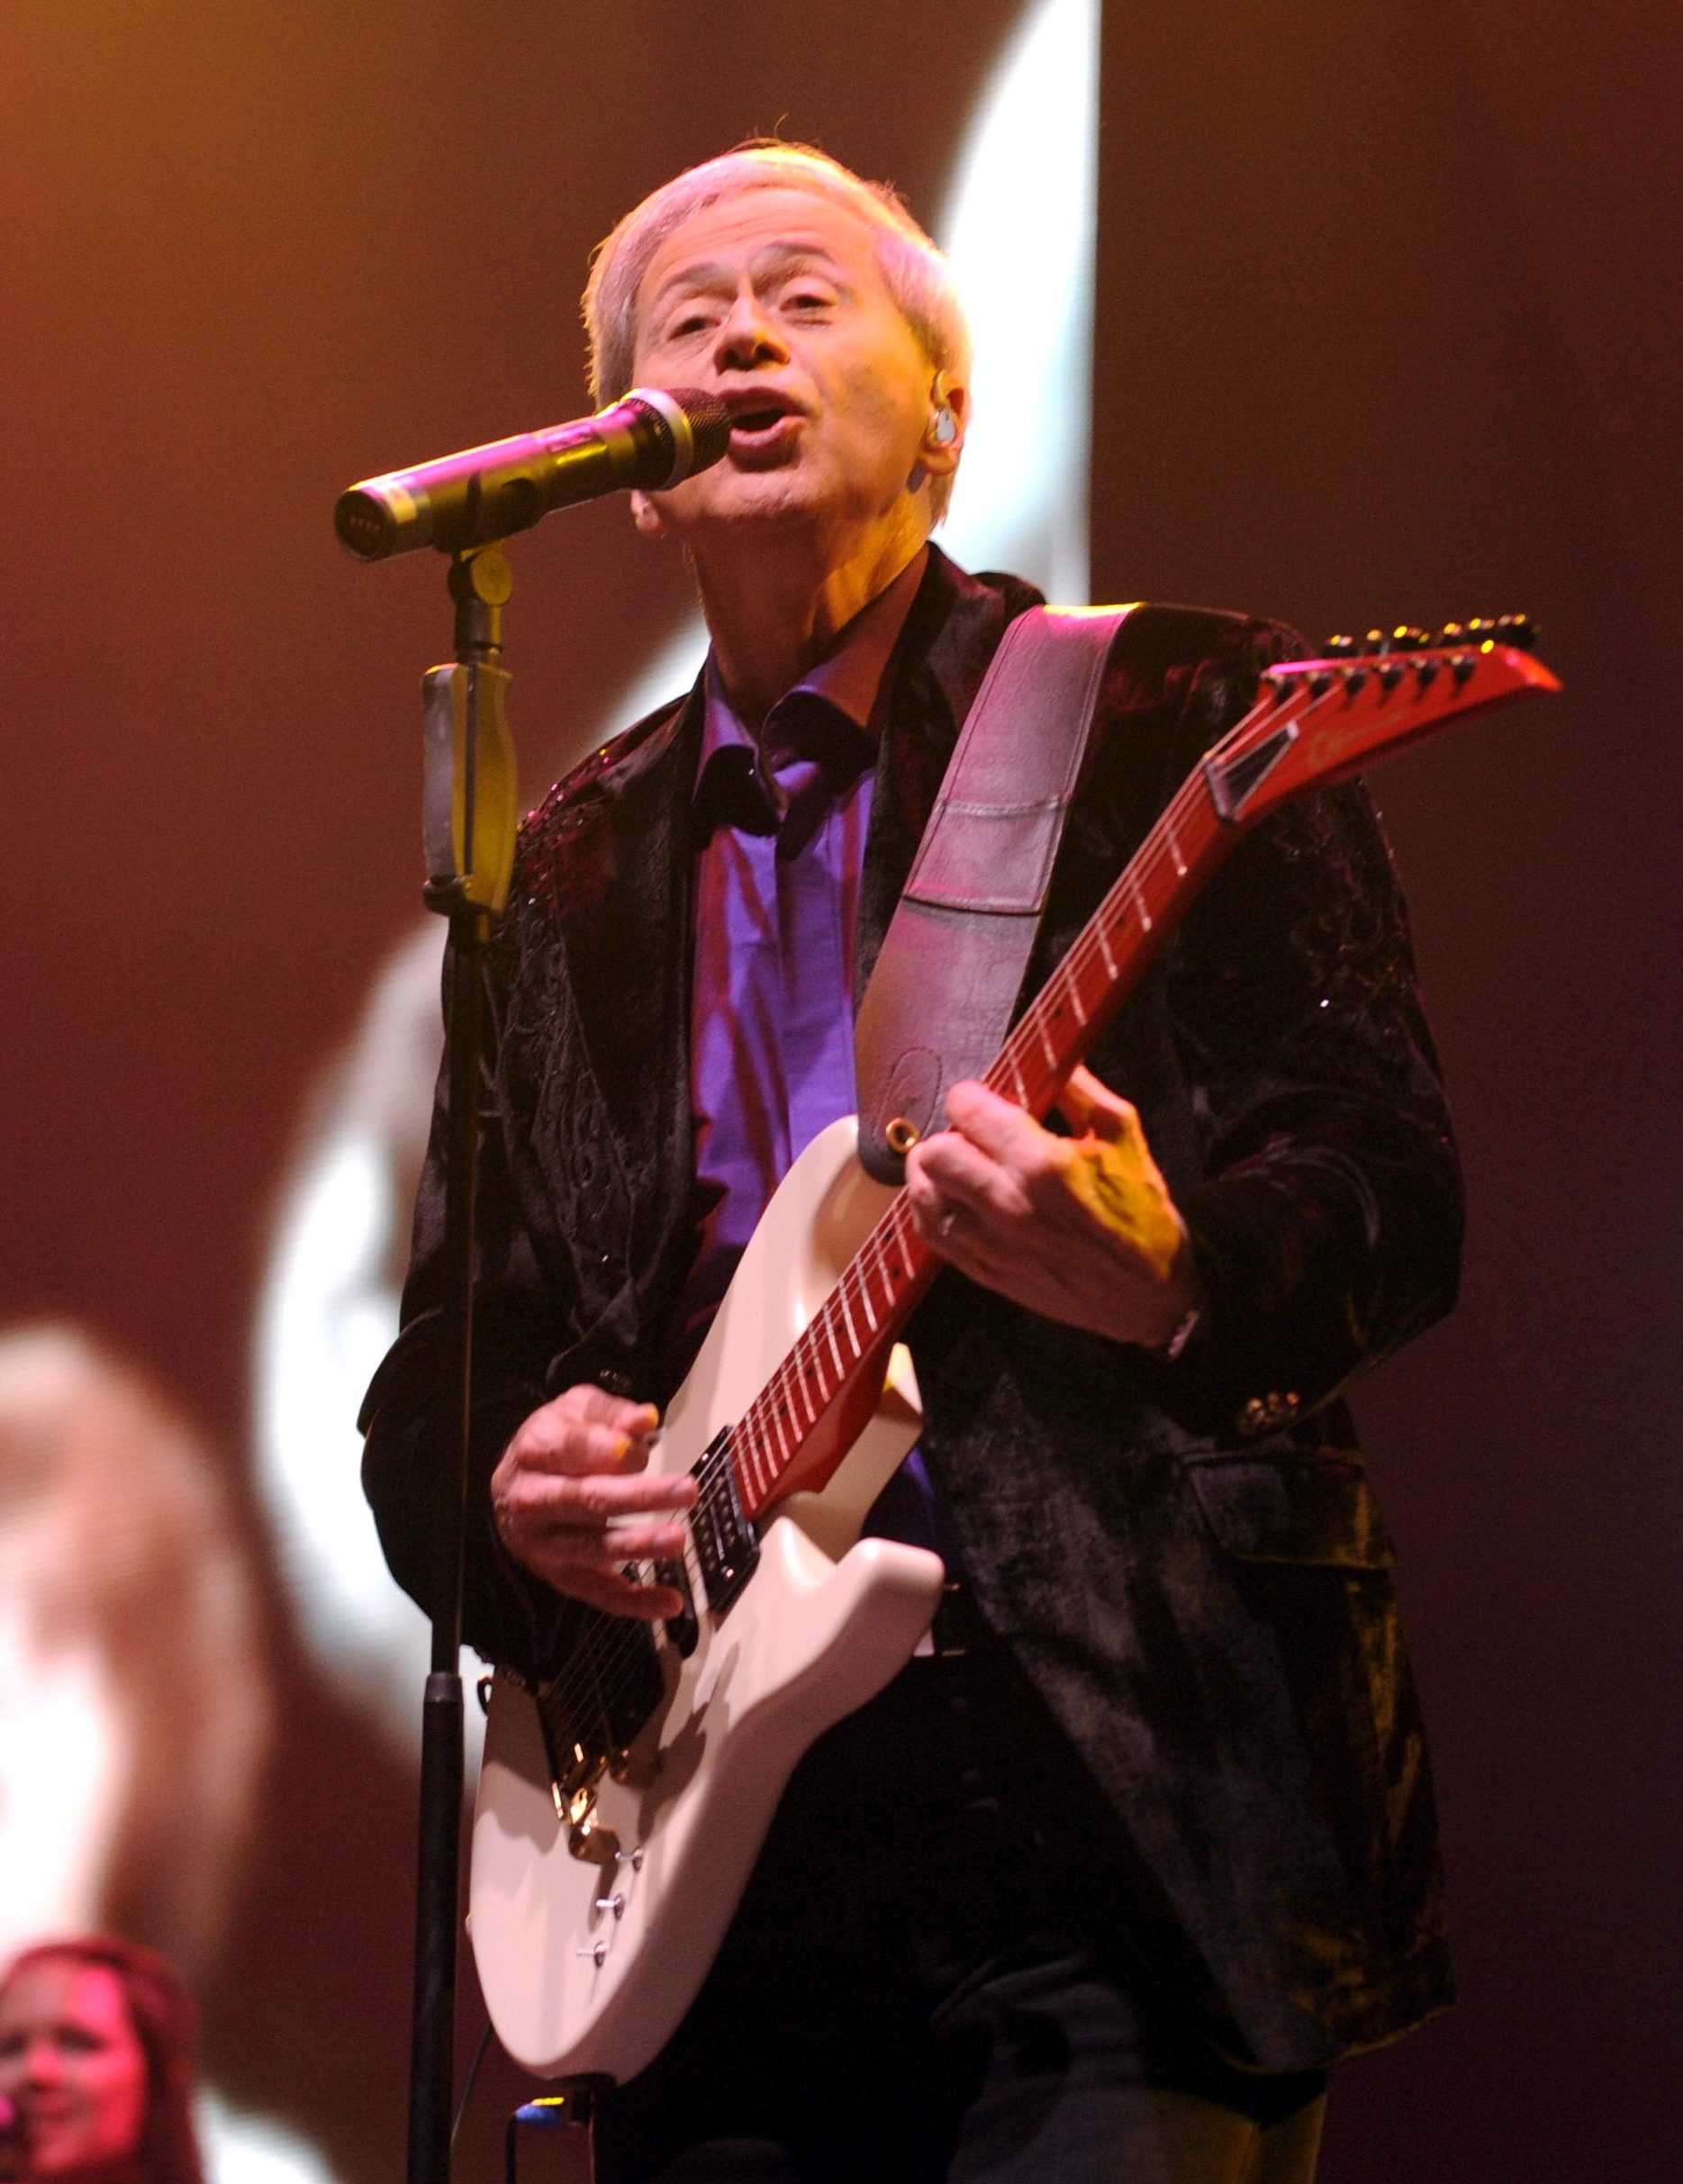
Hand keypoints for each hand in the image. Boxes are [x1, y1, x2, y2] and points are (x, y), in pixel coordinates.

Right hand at [490, 1385, 696, 1619]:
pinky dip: (635, 1602)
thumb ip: (611, 1415)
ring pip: (594, 1549)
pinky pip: (599, 1593)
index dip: (602, 1450)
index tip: (636, 1450)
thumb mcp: (575, 1411)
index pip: (568, 1448)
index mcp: (534, 1451)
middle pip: (587, 1499)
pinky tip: (670, 1602)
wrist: (514, 1487)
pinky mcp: (560, 1576)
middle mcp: (532, 1500)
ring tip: (677, 1539)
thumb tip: (645, 1419)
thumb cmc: (554, 1442)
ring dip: (638, 1546)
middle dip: (639, 1497)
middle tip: (686, 1489)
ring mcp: (545, 1544)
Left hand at [904, 1065, 1198, 1347]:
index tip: (984, 1101)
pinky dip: (933, 1210)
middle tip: (972, 1137)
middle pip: (934, 1151)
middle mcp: (1009, 1203)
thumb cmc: (1140, 1214)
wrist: (1150, 1294)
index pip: (966, 1109)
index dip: (972, 1097)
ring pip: (922, 1193)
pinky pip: (929, 1234)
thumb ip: (1079, 1089)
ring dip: (935, 1173)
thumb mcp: (1123, 1135)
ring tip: (960, 1169)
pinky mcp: (984, 1271)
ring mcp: (992, 1243)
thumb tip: (1049, 1056)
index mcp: (1043, 1163)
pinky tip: (956, 1201)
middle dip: (950, 1133)